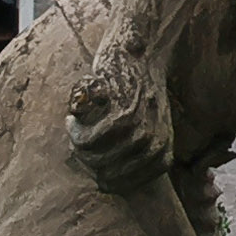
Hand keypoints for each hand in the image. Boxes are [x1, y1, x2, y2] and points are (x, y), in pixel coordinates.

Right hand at [65, 39, 173, 195]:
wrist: (142, 50)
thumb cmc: (138, 91)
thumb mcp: (148, 126)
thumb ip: (133, 153)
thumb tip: (105, 182)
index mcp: (162, 151)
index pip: (125, 185)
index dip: (101, 177)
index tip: (91, 160)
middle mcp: (153, 142)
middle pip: (108, 175)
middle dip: (86, 163)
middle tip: (78, 144)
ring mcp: (139, 127)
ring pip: (98, 158)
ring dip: (78, 147)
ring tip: (74, 130)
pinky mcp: (122, 108)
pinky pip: (91, 137)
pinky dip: (76, 131)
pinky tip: (72, 118)